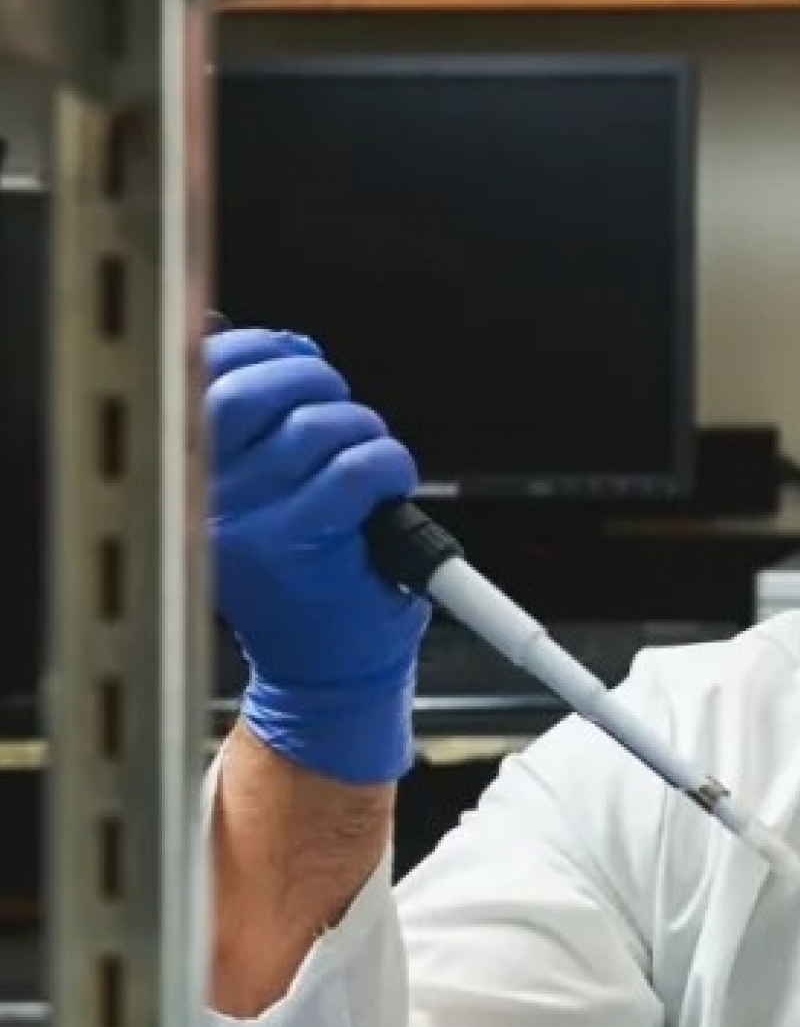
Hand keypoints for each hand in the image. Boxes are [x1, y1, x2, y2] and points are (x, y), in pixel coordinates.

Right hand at [206, 327, 427, 783]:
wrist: (322, 678)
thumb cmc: (302, 585)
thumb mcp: (261, 501)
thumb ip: (264, 430)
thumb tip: (291, 352)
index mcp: (182, 474)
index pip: (197, 378)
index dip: (256, 348)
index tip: (296, 354)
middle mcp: (199, 498)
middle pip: (248, 391)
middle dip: (313, 379)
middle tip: (344, 408)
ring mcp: (247, 524)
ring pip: (316, 426)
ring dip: (364, 430)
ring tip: (373, 466)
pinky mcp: (299, 548)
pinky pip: (356, 470)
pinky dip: (388, 465)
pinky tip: (390, 489)